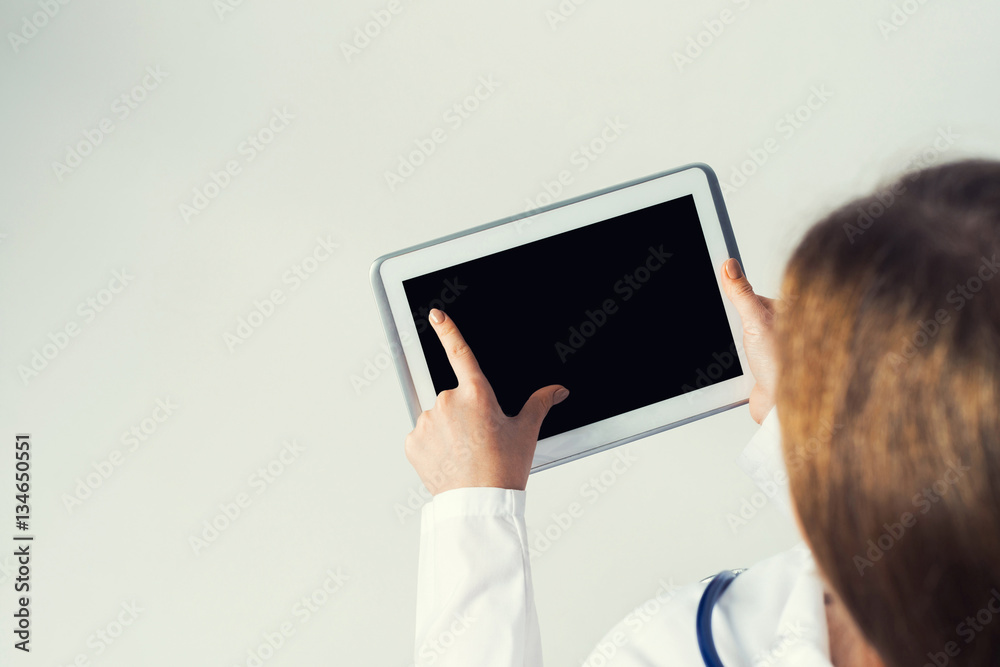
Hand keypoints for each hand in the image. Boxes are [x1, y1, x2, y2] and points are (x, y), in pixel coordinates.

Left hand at [404, 309, 569, 494]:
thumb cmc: (503, 468)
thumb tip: (557, 390)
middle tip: (477, 439)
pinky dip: (433, 446)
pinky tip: (449, 460)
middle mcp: (447, 401)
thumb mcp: (526, 432)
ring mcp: (426, 421)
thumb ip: (540, 403)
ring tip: (464, 454)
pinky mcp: (413, 442)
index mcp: (476, 393)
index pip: (460, 353)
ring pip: (437, 418)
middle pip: (453, 399)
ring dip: (447, 431)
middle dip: (463, 414)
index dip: (448, 330)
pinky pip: (423, 437)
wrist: (479, 503)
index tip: (436, 315)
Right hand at [721, 258, 777, 423]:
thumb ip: (742, 293)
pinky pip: (737, 357)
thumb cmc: (784, 366)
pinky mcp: (759, 366)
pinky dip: (731, 361)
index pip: (750, 293)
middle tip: (730, 330)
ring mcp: (768, 347)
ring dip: (730, 344)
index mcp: (783, 310)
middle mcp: (778, 327)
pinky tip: (734, 364)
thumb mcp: (757, 321)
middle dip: (729, 322)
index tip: (716, 292)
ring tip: (735, 351)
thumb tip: (729, 265)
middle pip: (740, 315)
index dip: (731, 293)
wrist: (782, 407)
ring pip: (737, 336)